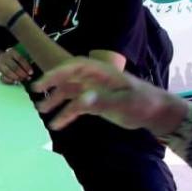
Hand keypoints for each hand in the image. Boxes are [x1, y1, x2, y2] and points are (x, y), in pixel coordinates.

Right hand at [0, 48, 32, 83]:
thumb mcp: (17, 56)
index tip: (31, 73)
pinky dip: (10, 81)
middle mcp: (5, 58)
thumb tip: (30, 71)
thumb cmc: (13, 59)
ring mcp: (0, 65)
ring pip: (8, 72)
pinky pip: (3, 77)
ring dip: (17, 77)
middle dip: (22, 73)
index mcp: (12, 52)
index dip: (26, 66)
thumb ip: (24, 62)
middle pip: (14, 66)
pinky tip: (16, 82)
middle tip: (28, 78)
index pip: (20, 59)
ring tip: (23, 80)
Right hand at [33, 57, 186, 132]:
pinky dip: (67, 114)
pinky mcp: (97, 103)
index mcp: (102, 73)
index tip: (43, 83)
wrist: (156, 113)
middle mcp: (95, 79)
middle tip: (35, 91)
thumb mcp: (123, 103)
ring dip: (56, 100)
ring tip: (41, 111)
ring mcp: (95, 90)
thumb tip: (81, 99)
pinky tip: (57, 124)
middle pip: (69, 77)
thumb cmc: (143, 104)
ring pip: (71, 92)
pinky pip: (77, 106)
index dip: (57, 73)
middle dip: (52, 84)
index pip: (75, 67)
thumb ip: (101, 101)